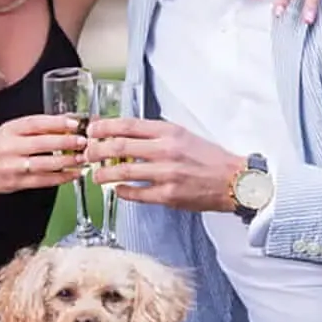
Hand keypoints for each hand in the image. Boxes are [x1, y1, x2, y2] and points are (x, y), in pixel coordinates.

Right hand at [0, 113, 86, 195]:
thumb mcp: (11, 131)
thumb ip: (35, 128)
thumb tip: (66, 125)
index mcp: (9, 130)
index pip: (35, 123)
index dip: (57, 123)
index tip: (75, 124)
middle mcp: (9, 148)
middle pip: (42, 144)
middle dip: (66, 143)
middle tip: (83, 142)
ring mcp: (12, 167)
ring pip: (44, 164)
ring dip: (67, 162)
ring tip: (81, 158)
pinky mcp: (16, 183)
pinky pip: (42, 181)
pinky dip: (60, 178)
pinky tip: (72, 174)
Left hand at [84, 118, 244, 213]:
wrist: (233, 180)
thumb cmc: (209, 158)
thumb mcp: (183, 135)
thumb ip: (156, 135)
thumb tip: (125, 135)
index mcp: (169, 132)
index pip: (128, 125)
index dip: (104, 127)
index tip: (92, 130)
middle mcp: (166, 150)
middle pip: (119, 146)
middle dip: (96, 150)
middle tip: (87, 154)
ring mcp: (166, 174)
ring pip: (123, 171)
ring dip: (103, 174)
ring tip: (95, 176)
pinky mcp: (168, 195)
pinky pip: (136, 193)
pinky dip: (122, 191)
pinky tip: (117, 190)